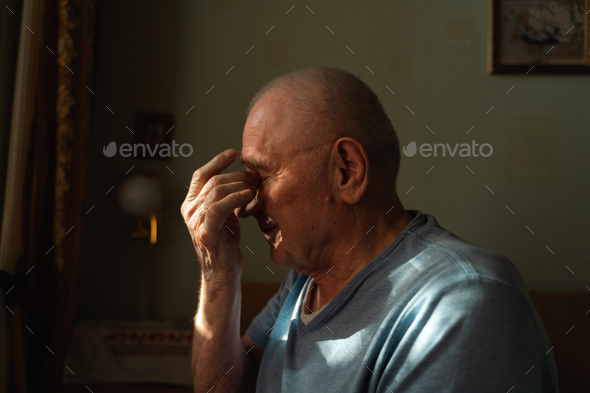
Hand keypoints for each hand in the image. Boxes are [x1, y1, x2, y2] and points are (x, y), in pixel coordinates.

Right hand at [181, 149, 260, 278]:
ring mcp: (196, 221)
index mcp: (192, 204)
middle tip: (255, 178)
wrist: (223, 272)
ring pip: (216, 191)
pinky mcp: (206, 232)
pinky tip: (248, 196)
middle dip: (237, 176)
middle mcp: (190, 210)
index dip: (216, 161)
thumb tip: (244, 179)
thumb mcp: (225, 216)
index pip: (201, 175)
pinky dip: (235, 199)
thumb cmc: (226, 244)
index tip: (233, 153)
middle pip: (214, 181)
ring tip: (254, 187)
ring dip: (239, 185)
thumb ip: (226, 198)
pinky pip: (219, 208)